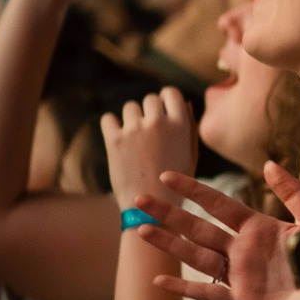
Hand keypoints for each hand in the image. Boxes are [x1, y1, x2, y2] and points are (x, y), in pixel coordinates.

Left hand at [102, 88, 198, 211]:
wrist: (151, 206)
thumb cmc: (175, 182)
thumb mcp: (191, 154)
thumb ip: (189, 126)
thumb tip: (184, 102)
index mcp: (180, 125)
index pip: (171, 93)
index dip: (166, 98)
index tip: (162, 107)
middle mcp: (158, 123)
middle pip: (150, 99)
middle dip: (149, 110)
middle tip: (148, 128)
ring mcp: (135, 131)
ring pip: (129, 107)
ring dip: (131, 117)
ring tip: (134, 136)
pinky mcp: (114, 141)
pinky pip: (108, 118)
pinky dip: (111, 125)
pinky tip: (117, 136)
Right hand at [135, 162, 299, 299]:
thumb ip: (295, 193)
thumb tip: (269, 164)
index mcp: (259, 228)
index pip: (218, 204)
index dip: (193, 191)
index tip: (167, 176)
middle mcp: (243, 250)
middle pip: (198, 228)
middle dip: (169, 214)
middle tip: (139, 198)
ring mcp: (240, 276)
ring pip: (196, 257)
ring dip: (169, 244)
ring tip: (140, 230)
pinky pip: (209, 294)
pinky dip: (184, 289)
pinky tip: (159, 282)